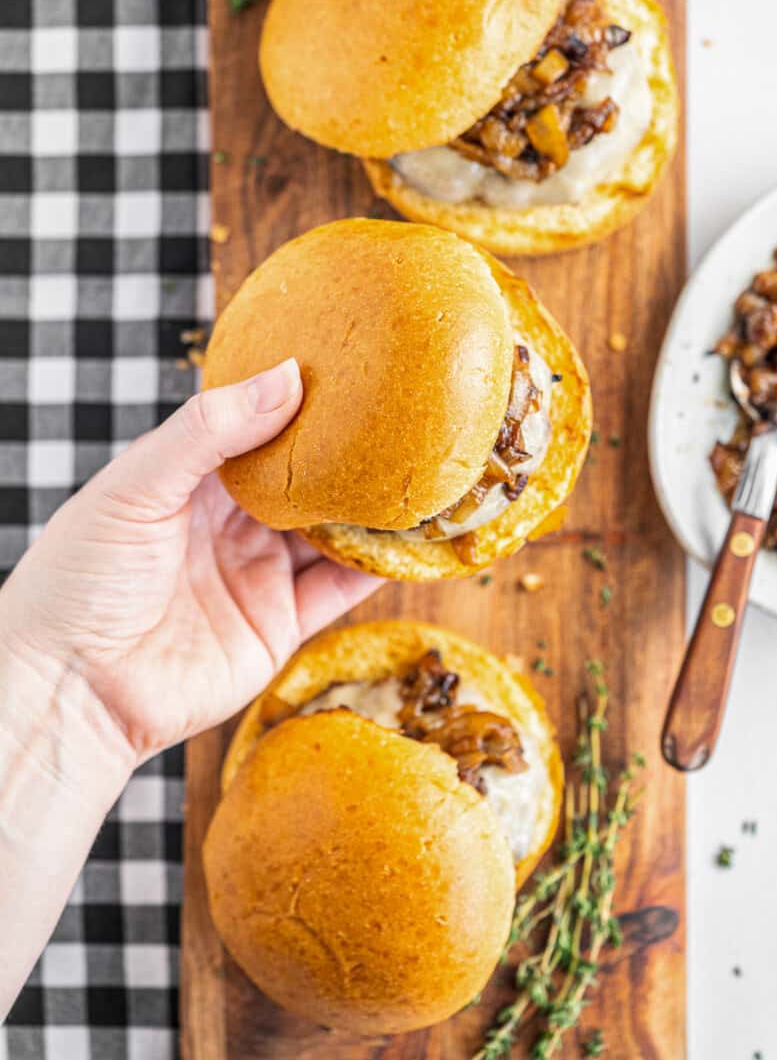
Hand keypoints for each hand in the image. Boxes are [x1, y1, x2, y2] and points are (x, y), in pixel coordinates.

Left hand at [0, 359, 382, 763]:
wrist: (73, 688)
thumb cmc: (80, 578)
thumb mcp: (138, 485)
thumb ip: (210, 431)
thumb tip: (287, 377)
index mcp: (191, 480)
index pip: (257, 429)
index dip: (300, 403)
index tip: (351, 370)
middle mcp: (230, 523)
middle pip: (303, 481)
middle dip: (348, 454)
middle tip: (403, 418)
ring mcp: (257, 574)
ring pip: (331, 533)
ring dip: (372, 509)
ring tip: (420, 473)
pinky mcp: (279, 626)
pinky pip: (339, 591)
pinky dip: (378, 568)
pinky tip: (412, 540)